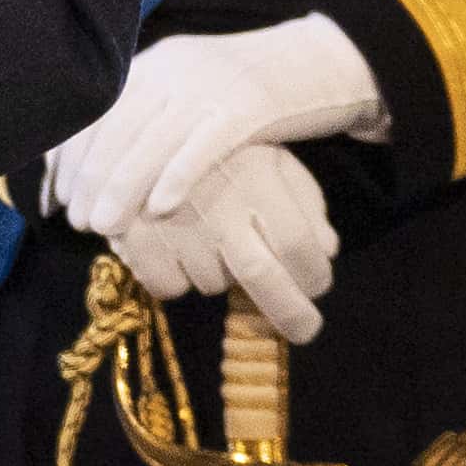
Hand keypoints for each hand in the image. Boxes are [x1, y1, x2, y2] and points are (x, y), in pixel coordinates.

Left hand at [48, 12, 387, 238]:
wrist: (321, 60)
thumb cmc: (250, 90)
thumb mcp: (192, 89)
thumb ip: (149, 115)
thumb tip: (97, 163)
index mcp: (156, 63)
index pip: (97, 110)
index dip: (72, 155)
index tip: (58, 196)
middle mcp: (175, 68)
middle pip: (118, 127)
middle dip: (91, 179)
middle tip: (79, 223)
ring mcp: (211, 85)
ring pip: (153, 140)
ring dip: (122, 187)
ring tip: (105, 227)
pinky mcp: (249, 106)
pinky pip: (204, 145)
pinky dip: (177, 177)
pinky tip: (161, 209)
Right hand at [96, 138, 339, 340]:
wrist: (139, 134)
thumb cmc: (221, 153)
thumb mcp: (271, 161)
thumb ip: (305, 202)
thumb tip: (328, 249)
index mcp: (257, 178)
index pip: (298, 244)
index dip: (315, 275)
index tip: (318, 287)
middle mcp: (218, 204)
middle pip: (261, 275)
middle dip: (289, 312)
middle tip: (305, 331)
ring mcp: (175, 225)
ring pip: (214, 284)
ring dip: (222, 277)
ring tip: (212, 242)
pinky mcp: (136, 240)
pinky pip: (169, 287)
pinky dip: (178, 279)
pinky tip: (178, 248)